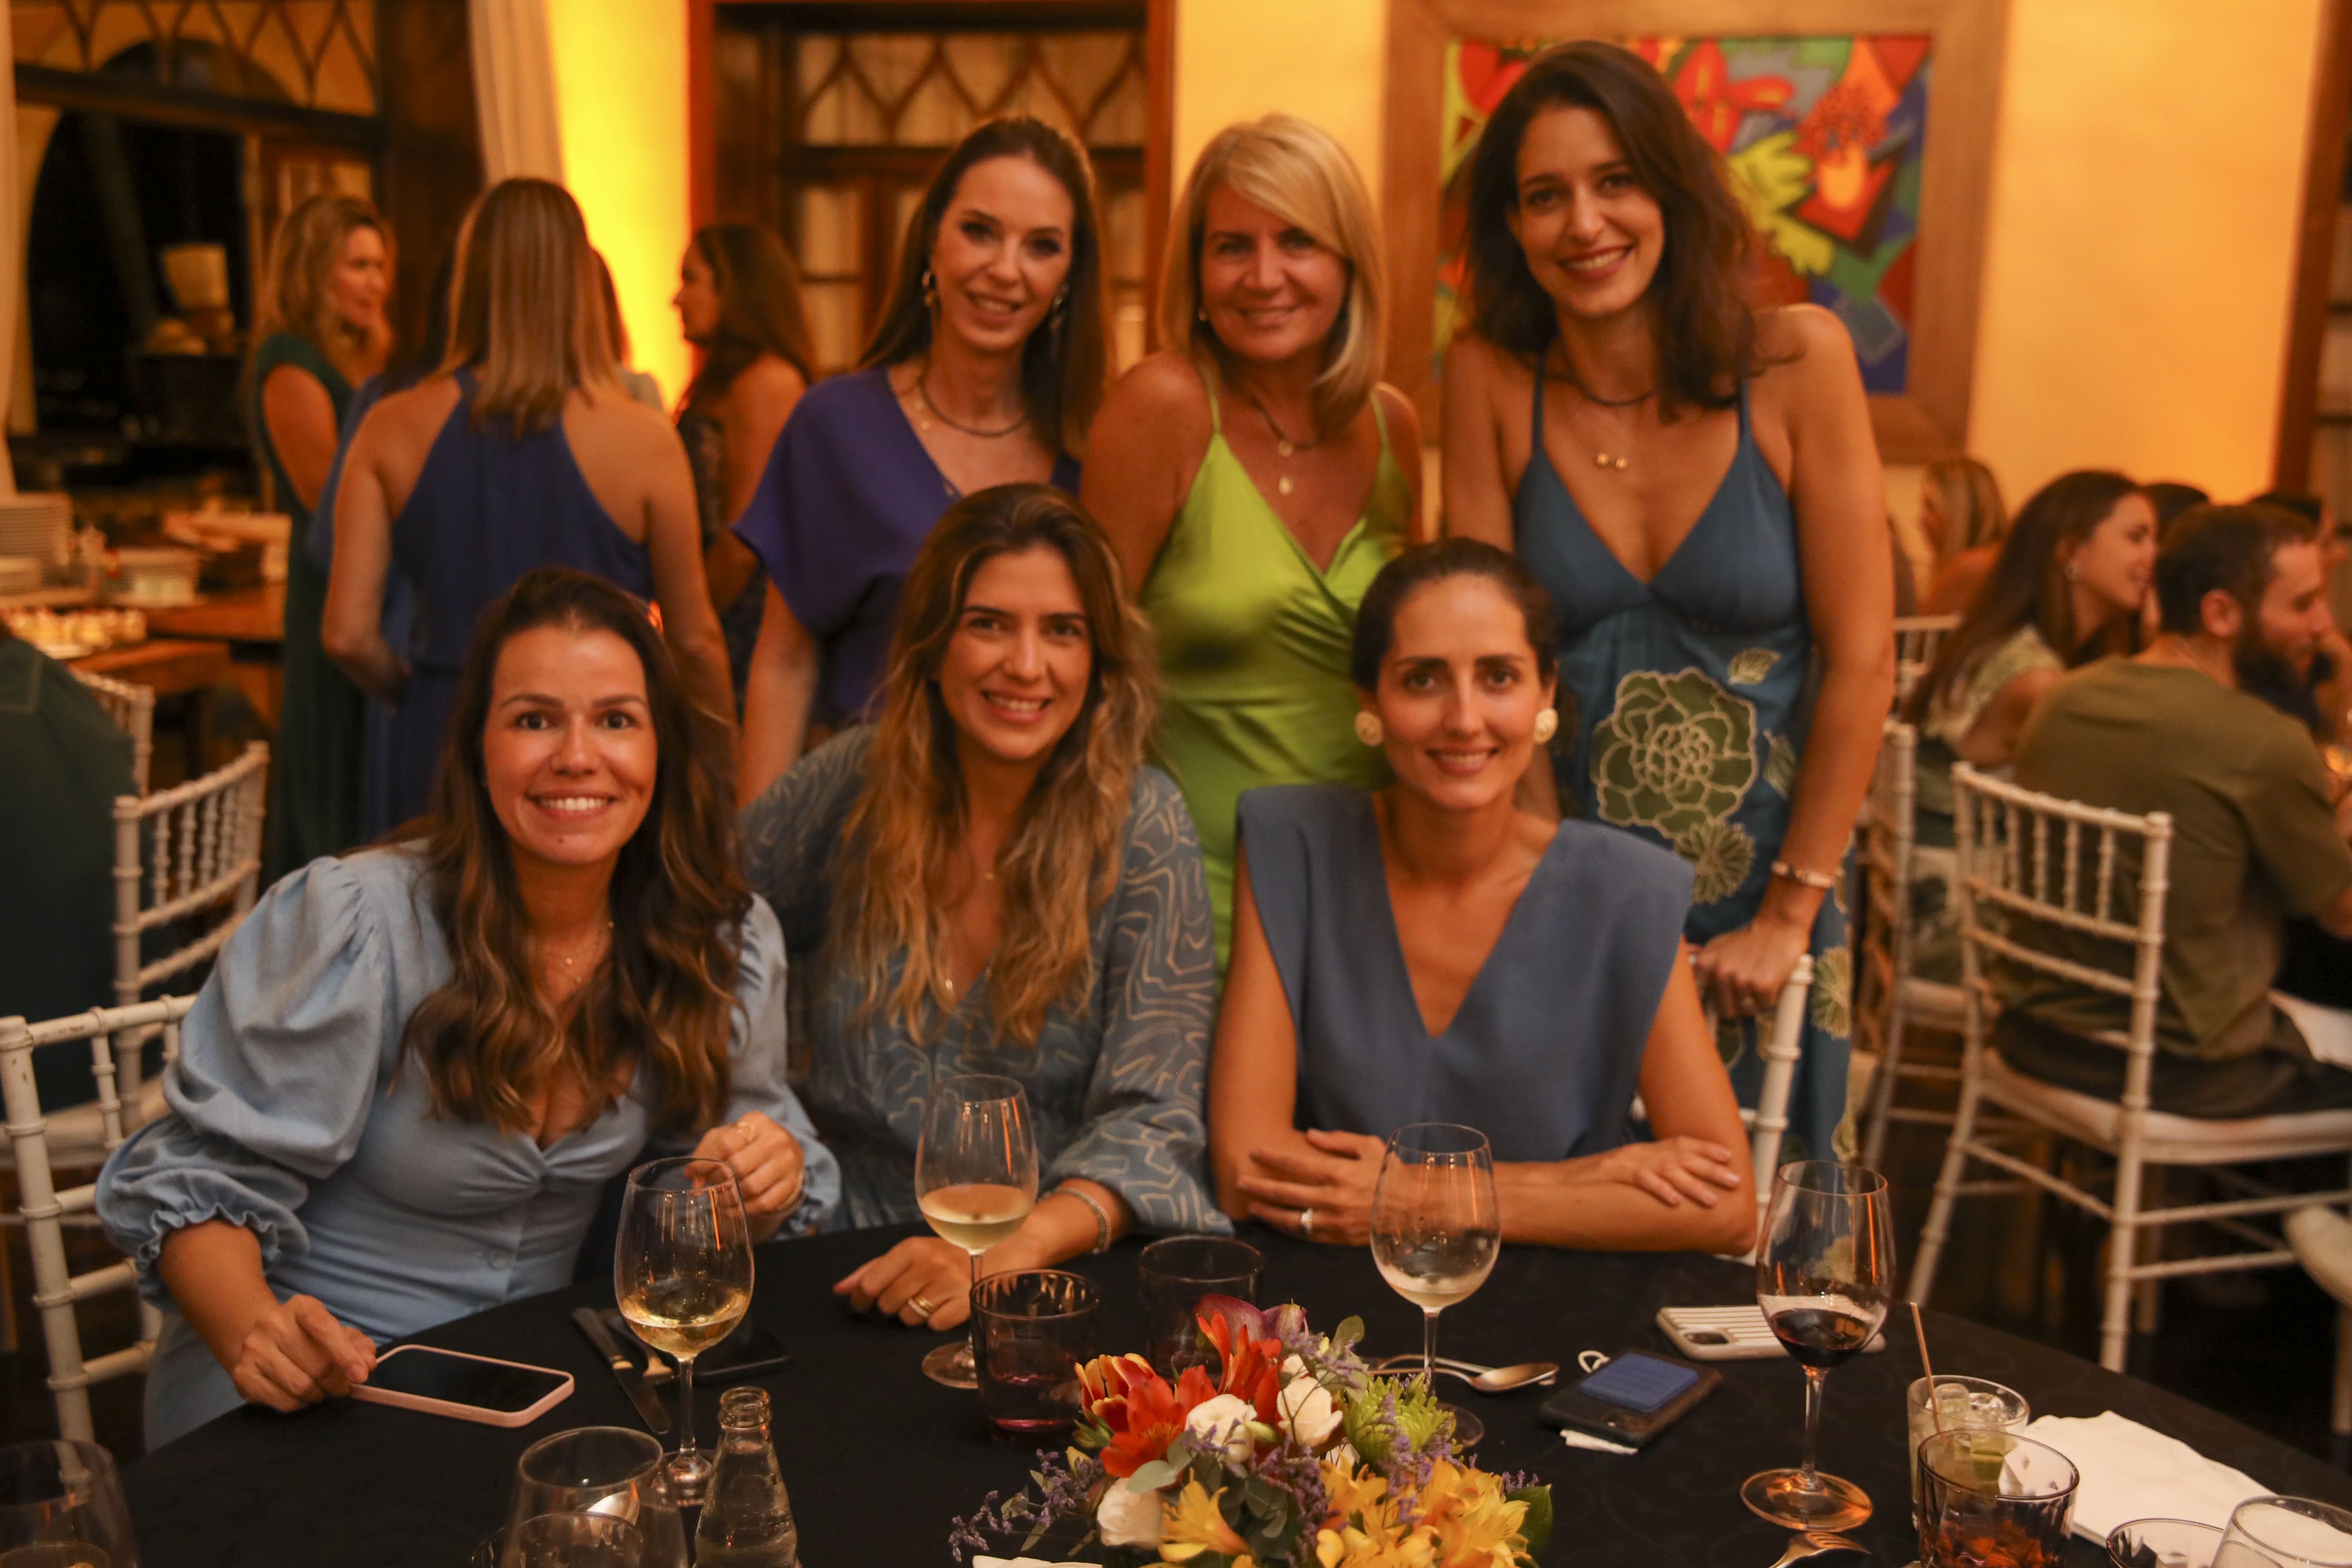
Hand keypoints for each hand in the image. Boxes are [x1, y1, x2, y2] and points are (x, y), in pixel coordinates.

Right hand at [225, 1294, 375, 1413]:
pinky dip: (300, 1404)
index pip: (326, 1329)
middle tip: (343, 1387)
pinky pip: (283, 1402)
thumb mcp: (336, 1331)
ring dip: (319, 1395)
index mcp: (301, 1307)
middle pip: (317, 1365)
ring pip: (300, 1387)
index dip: (346, 1355)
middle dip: (337, 1382)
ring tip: (322, 1390)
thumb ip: (358, 1345)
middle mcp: (274, 1324)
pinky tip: (301, 1395)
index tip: (360, 1375)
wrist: (257, 1337)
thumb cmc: (305, 1336)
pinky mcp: (243, 1375)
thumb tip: (369, 1363)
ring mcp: (255, 1349)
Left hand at [690, 1112, 804, 1218]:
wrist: (783, 1152)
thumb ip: (705, 1152)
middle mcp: (776, 1138)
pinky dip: (746, 1209)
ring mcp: (787, 1161)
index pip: (726, 1143)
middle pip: (738, 1165)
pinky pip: (764, 1202)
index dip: (707, 1162)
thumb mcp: (726, 1137)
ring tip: (721, 1199)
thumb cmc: (748, 1143)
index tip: (696, 1174)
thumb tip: (692, 1175)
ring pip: (752, 1186)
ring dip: (731, 1197)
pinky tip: (736, 1207)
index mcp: (757, 1121)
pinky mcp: (792, 1183)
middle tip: (712, 1186)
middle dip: (719, 1180)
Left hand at [833, 1236, 975, 1330]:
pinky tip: (946, 1305)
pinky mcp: (967, 1303)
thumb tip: (838, 1290)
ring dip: (914, 1314)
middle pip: (888, 1303)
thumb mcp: (911, 1253)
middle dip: (892, 1305)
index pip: (870, 1283)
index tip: (861, 1305)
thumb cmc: (947, 1253)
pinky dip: (937, 1319)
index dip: (861, 1299)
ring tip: (929, 1298)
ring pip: (909, 1318)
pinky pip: (934, 1326)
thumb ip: (873, 1269)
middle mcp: (930, 1264)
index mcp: (912, 1248)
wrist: (999, 1250)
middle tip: (908, 1294)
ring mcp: (950, 1284)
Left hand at [1235, 1130, 1384, 1243]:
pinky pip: (1306, 1234)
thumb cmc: (1392, 1173)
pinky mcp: (1338, 1238)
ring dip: (1268, 1212)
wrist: (1416, 1208)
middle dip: (1260, 1186)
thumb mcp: (1369, 1147)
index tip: (1253, 1152)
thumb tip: (1310, 1136)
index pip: (1296, 1164)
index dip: (1271, 1158)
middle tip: (1240, 1181)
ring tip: (1251, 1206)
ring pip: (1291, 1218)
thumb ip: (1338, 1141)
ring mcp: (1333, 1221)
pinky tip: (1276, 1223)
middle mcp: (1332, 1198)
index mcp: (1339, 1172)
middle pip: (1286, 1192)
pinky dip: (1289, 1228)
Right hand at [1577, 1136, 1743, 1208]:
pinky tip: (1675, 1201)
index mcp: (1643, 1150)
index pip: (1680, 1142)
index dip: (1705, 1148)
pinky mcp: (1614, 1174)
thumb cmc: (1593, 1181)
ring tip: (1712, 1199)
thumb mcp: (1625, 1171)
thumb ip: (1649, 1174)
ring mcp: (1626, 1162)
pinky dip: (1660, 1189)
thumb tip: (1675, 1188)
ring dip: (1692, 1184)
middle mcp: (1639, 1152)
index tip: (1729, 1155)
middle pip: (1681, 1156)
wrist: (1558, 1181)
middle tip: (1734, 1180)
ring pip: (1667, 1169)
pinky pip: (1641, 1180)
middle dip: (1710, 1167)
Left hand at [1691, 911, 1810, 1017]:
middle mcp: (1721, 973)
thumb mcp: (1716, 949)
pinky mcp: (1762, 985)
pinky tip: (1769, 982)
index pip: (1696, 996)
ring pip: (1745, 1010)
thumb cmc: (1747, 940)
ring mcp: (1742, 980)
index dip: (1703, 1008)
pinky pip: (1763, 1006)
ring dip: (1753, 1001)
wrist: (1777, 927)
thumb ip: (1704, 970)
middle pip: (1724, 1010)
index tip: (1707, 1014)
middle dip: (1736, 1005)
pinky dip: (1768, 999)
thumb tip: (1695, 994)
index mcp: (1705, 963)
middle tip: (1745, 990)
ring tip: (1758, 981)